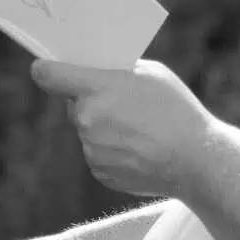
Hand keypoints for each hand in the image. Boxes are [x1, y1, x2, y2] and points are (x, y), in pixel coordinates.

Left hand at [31, 58, 220, 199]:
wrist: (195, 160)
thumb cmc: (177, 110)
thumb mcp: (151, 73)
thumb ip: (117, 70)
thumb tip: (97, 71)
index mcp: (96, 88)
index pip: (48, 75)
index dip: (45, 70)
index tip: (44, 68)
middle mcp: (87, 119)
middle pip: (73, 104)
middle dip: (90, 101)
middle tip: (120, 101)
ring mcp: (91, 149)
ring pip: (87, 131)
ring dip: (103, 128)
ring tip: (138, 129)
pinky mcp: (99, 171)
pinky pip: (98, 154)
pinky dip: (112, 151)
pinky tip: (138, 148)